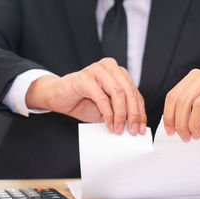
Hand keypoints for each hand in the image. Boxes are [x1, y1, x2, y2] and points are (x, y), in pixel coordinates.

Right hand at [25, 58, 146, 134]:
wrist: (58, 97)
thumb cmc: (83, 101)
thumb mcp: (107, 108)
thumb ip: (120, 111)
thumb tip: (135, 125)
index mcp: (118, 72)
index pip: (135, 92)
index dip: (140, 112)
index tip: (142, 128)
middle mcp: (109, 67)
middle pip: (129, 91)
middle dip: (133, 114)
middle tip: (133, 130)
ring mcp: (97, 71)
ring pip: (118, 93)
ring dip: (121, 115)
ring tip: (119, 129)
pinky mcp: (85, 79)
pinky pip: (102, 98)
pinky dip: (108, 114)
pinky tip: (109, 124)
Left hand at [163, 68, 199, 141]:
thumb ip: (187, 110)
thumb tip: (172, 126)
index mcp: (195, 76)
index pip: (174, 95)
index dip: (169, 115)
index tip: (169, 131)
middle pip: (184, 100)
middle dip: (180, 123)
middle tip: (183, 136)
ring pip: (198, 106)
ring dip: (193, 125)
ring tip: (195, 136)